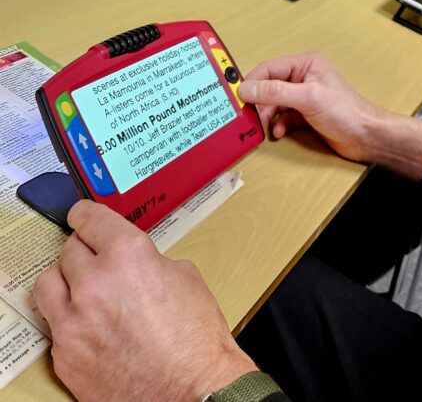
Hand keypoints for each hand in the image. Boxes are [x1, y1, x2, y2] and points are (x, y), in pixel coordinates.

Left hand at [33, 201, 255, 401]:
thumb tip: (131, 261)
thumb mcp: (184, 276)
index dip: (85, 214)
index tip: (81, 214)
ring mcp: (74, 322)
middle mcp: (94, 283)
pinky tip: (91, 326)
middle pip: (68, 250)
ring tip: (80, 288)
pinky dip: (69, 321)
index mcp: (127, 255)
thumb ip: (148, 259)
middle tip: (94, 257)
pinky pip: (55, 326)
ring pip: (47, 285)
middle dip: (83, 250)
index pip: (89, 219)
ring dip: (64, 281)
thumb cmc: (196, 339)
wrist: (193, 390)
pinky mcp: (66, 356)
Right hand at [239, 51, 386, 162]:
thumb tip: (248, 88)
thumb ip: (276, 92)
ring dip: (267, 115)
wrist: (366, 137)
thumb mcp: (308, 98)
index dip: (252, 82)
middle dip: (259, 102)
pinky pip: (283, 116)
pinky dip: (278, 124)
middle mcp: (304, 77)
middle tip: (249, 117)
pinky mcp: (306, 113)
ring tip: (264, 127)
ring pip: (274, 103)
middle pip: (269, 87)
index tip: (237, 97)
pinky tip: (279, 132)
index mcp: (306, 64)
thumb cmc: (346, 112)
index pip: (269, 69)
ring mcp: (305, 95)